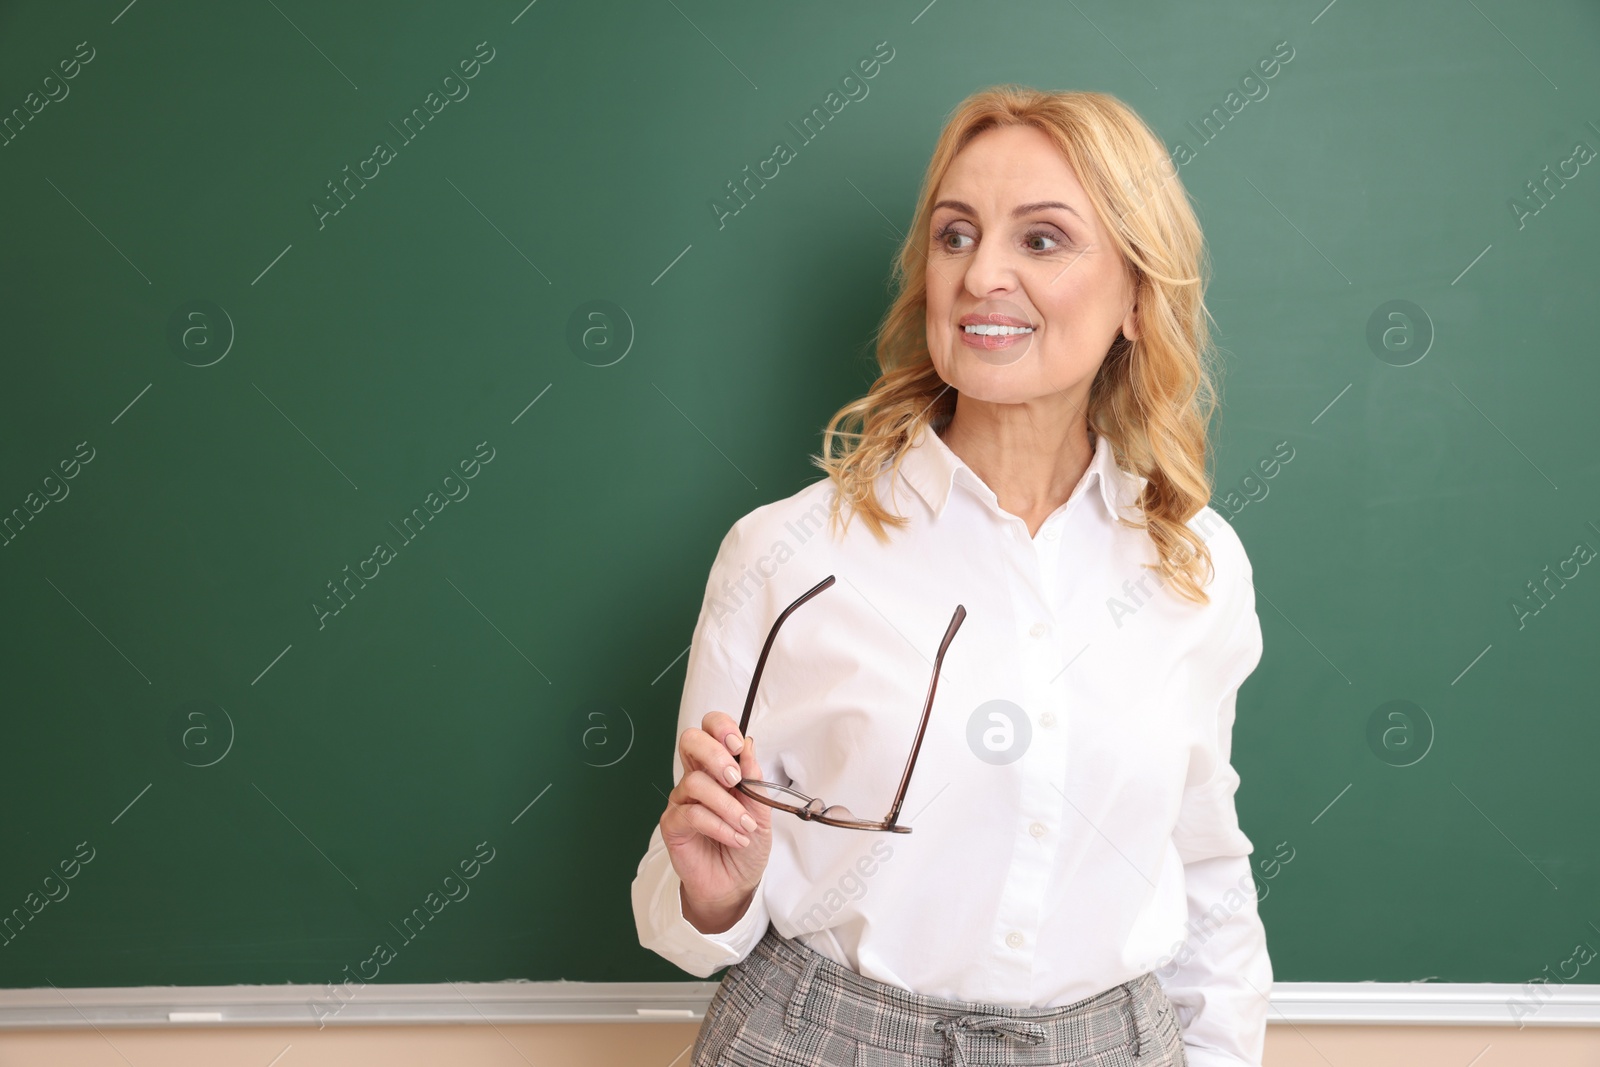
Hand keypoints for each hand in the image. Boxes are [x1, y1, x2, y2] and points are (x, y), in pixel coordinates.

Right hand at [659, 711, 772, 932]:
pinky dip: (719, 825)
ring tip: (746, 826)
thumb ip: (754, 779)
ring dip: (727, 806)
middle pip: (690, 741)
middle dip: (714, 753)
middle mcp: (696, 779)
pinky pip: (692, 814)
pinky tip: (735, 838)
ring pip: (695, 782)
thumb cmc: (747, 844)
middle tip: (735, 779)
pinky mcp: (673, 825)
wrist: (737, 883)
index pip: (709, 730)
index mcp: (718, 768)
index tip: (737, 745)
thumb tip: (748, 746)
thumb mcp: (761, 810)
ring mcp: (682, 800)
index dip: (720, 727)